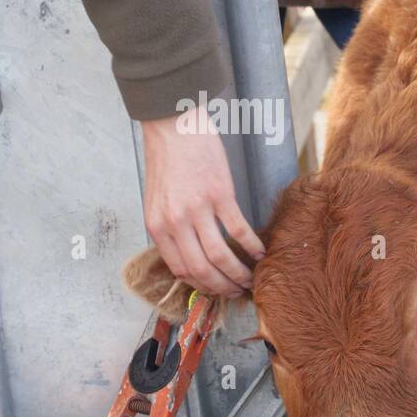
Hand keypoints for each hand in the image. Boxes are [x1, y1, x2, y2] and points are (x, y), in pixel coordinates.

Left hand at [141, 106, 264, 296]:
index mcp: (156, 225)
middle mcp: (175, 222)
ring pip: (221, 255)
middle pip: (201, 269)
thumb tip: (185, 255)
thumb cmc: (165, 160)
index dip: (200, 285)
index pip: (179, 269)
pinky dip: (252, 245)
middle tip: (236, 292)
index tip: (214, 288)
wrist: (173, 125)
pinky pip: (239, 230)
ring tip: (250, 278)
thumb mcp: (155, 199)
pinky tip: (260, 252)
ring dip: (239, 273)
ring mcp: (198, 209)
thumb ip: (167, 227)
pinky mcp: (220, 194)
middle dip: (221, 287)